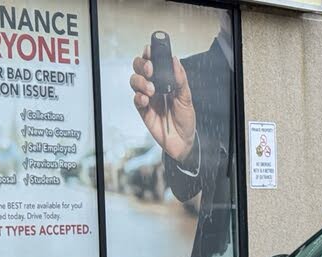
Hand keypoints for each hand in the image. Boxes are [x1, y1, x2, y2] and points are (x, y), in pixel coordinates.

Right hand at [130, 46, 196, 163]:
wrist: (184, 141)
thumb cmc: (185, 118)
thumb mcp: (187, 98)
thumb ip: (180, 79)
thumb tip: (175, 60)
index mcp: (165, 80)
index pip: (153, 62)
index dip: (149, 54)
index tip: (150, 51)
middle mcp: (154, 86)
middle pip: (139, 67)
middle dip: (142, 65)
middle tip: (150, 70)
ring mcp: (147, 97)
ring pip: (135, 81)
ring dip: (141, 81)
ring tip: (151, 89)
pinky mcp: (143, 110)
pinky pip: (136, 99)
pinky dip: (139, 97)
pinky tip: (146, 99)